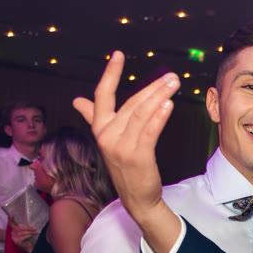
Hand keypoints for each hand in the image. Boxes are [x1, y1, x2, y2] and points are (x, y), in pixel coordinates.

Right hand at [10, 219, 36, 252]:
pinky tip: (33, 235)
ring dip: (30, 232)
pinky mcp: (17, 241)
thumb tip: (28, 223)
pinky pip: (24, 236)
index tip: (11, 215)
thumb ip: (24, 227)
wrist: (28, 246)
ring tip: (35, 232)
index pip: (11, 224)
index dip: (11, 220)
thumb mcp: (25, 231)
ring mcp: (14, 237)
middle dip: (27, 228)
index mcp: (13, 229)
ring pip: (22, 232)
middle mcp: (12, 233)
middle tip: (34, 228)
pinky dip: (29, 235)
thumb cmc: (27, 238)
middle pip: (19, 228)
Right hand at [73, 51, 179, 223]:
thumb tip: (78, 101)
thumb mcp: (109, 140)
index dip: (110, 74)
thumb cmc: (126, 166)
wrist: (136, 198)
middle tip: (171, 77)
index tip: (118, 55)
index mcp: (100, 129)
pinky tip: (168, 105)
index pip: (102, 95)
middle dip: (153, 88)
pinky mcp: (137, 156)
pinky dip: (159, 116)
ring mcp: (121, 147)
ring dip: (160, 96)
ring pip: (142, 114)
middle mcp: (107, 136)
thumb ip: (94, 118)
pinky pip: (149, 131)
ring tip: (174, 84)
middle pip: (131, 103)